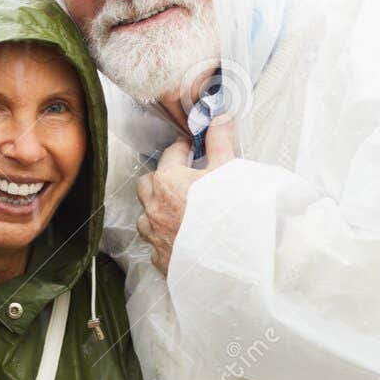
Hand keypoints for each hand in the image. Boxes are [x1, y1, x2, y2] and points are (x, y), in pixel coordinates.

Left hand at [135, 115, 236, 274]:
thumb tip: (218, 119)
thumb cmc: (230, 213)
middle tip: (181, 176)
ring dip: (156, 209)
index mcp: (168, 181)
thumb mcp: (228, 170)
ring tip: (176, 208)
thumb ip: (220, 143)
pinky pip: (154, 244)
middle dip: (160, 177)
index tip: (192, 147)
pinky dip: (163, 237)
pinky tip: (178, 237)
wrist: (234, 260)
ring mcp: (156, 235)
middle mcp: (154, 207)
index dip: (183, 148)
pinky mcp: (162, 258)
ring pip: (145, 215)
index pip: (170, 153)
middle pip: (147, 184)